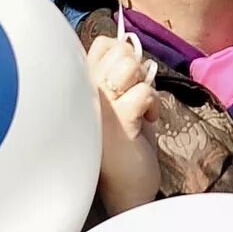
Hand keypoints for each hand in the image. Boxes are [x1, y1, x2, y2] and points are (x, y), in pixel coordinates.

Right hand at [86, 33, 160, 211]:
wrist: (126, 187)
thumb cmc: (123, 142)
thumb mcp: (116, 101)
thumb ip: (117, 73)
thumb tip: (129, 44)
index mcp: (79, 84)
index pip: (104, 44)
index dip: (124, 56)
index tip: (126, 83)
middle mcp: (81, 92)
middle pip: (120, 50)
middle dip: (138, 70)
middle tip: (134, 97)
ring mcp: (97, 106)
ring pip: (131, 66)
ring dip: (145, 86)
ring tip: (140, 109)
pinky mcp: (117, 121)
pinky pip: (144, 91)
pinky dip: (153, 104)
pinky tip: (146, 121)